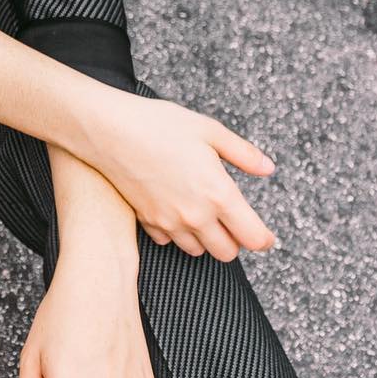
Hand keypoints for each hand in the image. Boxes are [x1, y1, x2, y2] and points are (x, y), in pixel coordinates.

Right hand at [69, 91, 277, 260]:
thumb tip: (267, 168)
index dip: (265, 239)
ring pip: (198, 251)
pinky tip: (173, 209)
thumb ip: (243, 153)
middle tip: (231, 220)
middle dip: (234, 240)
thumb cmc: (158, 124)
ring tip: (202, 213)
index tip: (265, 235)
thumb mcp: (208, 130)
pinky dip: (176, 232)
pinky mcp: (147, 221)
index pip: (253, 237)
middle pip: (227, 253)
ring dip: (205, 238)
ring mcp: (169, 222)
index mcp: (218, 193)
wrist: (109, 130)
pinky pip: (169, 241)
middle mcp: (196, 215)